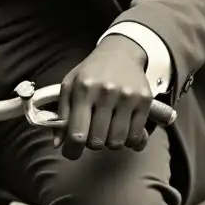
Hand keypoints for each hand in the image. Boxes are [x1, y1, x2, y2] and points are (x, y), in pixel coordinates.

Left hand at [54, 36, 151, 159]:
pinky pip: (136, 136)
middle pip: (97, 141)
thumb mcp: (70, 85)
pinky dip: (129, 140)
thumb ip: (62, 114)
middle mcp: (106, 92)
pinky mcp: (145, 101)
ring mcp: (127, 97)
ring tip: (107, 130)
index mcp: (83, 89)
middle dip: (91, 143)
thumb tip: (59, 143)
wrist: (121, 52)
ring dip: (110, 142)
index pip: (77, 133)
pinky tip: (123, 130)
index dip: (72, 150)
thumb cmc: (91, 72)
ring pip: (117, 142)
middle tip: (91, 133)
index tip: (71, 152)